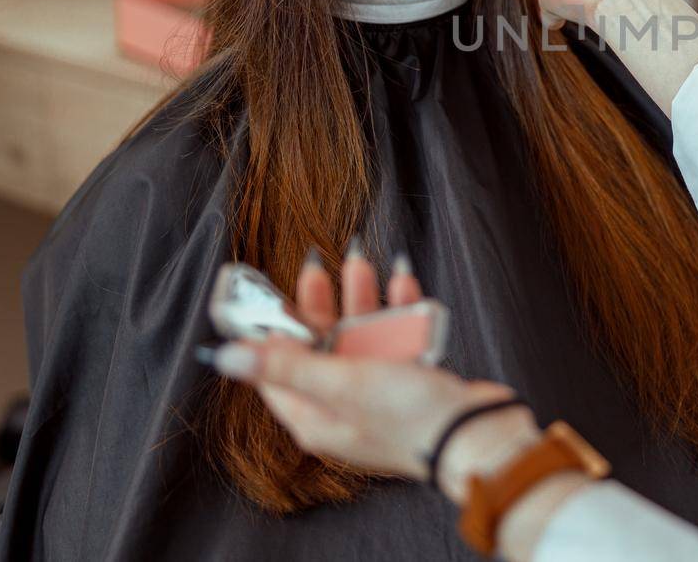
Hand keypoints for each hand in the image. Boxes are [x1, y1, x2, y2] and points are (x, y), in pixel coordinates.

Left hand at [212, 250, 537, 497]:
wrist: (475, 434)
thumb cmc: (408, 416)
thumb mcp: (340, 383)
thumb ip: (284, 366)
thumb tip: (222, 357)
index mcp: (314, 416)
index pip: (275, 372)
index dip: (271, 331)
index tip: (270, 295)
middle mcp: (341, 408)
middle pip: (320, 349)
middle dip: (321, 305)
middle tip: (317, 266)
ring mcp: (377, 396)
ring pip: (360, 339)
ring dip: (362, 300)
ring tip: (363, 262)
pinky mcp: (410, 384)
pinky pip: (396, 341)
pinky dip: (398, 311)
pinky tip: (402, 284)